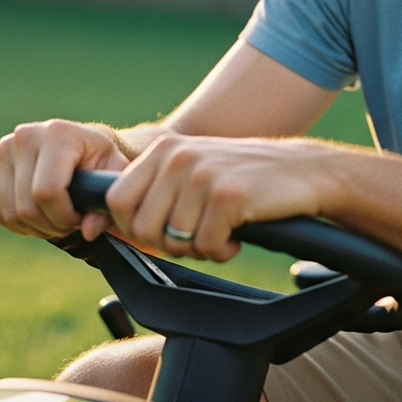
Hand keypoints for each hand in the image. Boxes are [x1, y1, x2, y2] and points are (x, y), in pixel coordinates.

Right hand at [0, 118, 127, 240]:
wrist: (80, 142)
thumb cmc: (100, 160)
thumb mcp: (113, 177)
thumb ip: (106, 205)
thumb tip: (89, 231)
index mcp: (57, 133)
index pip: (47, 192)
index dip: (64, 217)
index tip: (80, 219)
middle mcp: (26, 135)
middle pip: (26, 207)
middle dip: (51, 225)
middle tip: (69, 223)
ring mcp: (4, 147)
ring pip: (10, 214)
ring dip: (36, 228)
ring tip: (57, 219)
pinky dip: (19, 224)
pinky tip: (39, 215)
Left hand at [104, 133, 336, 261]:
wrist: (303, 171)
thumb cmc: (243, 179)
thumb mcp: (191, 171)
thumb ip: (152, 191)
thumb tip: (98, 228)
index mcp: (163, 150)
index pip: (116, 201)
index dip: (135, 227)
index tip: (163, 233)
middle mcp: (178, 157)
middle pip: (141, 226)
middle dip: (166, 242)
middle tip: (196, 234)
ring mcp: (202, 174)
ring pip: (174, 240)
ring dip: (198, 247)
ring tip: (220, 231)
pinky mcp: (228, 195)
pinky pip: (206, 245)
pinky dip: (221, 251)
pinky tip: (237, 234)